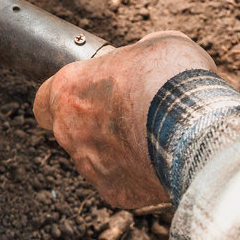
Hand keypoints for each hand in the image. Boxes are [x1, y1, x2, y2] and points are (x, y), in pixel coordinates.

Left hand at [33, 32, 215, 207]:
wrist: (196, 125)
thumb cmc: (172, 76)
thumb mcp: (155, 46)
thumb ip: (134, 59)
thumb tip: (142, 63)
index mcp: (69, 90)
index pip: (44, 101)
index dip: (65, 99)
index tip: (86, 96)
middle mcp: (69, 131)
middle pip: (72, 132)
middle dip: (96, 126)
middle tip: (132, 115)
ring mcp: (90, 166)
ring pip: (96, 161)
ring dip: (118, 151)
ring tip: (155, 138)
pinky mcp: (115, 193)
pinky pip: (123, 182)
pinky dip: (139, 174)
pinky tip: (164, 159)